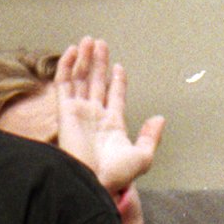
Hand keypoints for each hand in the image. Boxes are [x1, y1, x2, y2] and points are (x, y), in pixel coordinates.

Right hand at [51, 37, 163, 196]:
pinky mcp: (65, 111)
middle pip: (95, 82)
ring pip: (79, 79)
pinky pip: (63, 84)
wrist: (92, 182)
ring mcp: (79, 112)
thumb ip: (151, 137)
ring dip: (84, 59)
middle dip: (98, 63)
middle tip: (100, 44)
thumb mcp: (143, 157)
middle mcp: (94, 116)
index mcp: (113, 125)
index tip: (119, 66)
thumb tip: (160, 119)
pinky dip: (66, 66)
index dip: (117, 80)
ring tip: (89, 41)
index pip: (114, 96)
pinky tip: (72, 52)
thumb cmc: (115, 176)